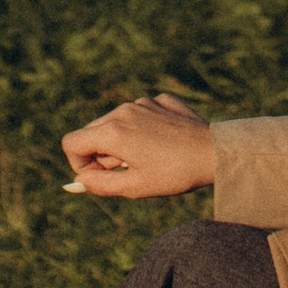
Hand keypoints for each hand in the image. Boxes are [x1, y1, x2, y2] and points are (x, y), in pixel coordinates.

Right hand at [61, 92, 217, 196]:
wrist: (216, 152)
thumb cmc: (175, 174)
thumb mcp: (134, 187)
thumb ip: (99, 185)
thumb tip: (78, 180)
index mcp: (112, 131)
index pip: (72, 143)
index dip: (79, 165)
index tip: (99, 178)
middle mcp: (123, 110)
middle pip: (92, 132)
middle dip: (100, 154)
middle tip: (126, 172)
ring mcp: (143, 102)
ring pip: (115, 122)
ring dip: (120, 142)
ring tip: (147, 159)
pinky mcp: (160, 100)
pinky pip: (138, 114)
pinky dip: (142, 130)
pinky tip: (163, 143)